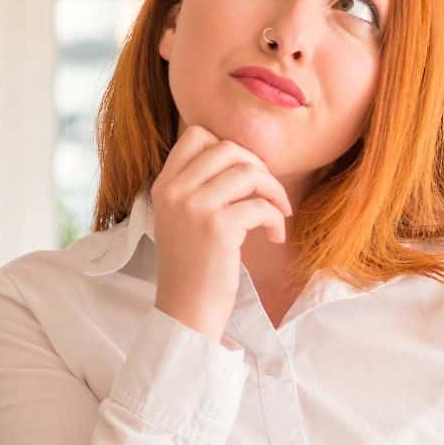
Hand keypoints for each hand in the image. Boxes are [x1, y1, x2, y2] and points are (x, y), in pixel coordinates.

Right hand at [150, 124, 292, 342]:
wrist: (187, 310)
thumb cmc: (193, 265)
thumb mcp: (181, 217)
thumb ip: (199, 185)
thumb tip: (243, 157)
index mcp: (164, 185)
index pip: (197, 135)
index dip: (229, 148)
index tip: (244, 175)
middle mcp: (175, 191)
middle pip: (228, 148)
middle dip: (258, 167)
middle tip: (268, 194)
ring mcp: (194, 208)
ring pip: (249, 172)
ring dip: (273, 191)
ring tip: (279, 213)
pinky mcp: (218, 228)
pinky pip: (261, 206)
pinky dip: (277, 219)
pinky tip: (275, 236)